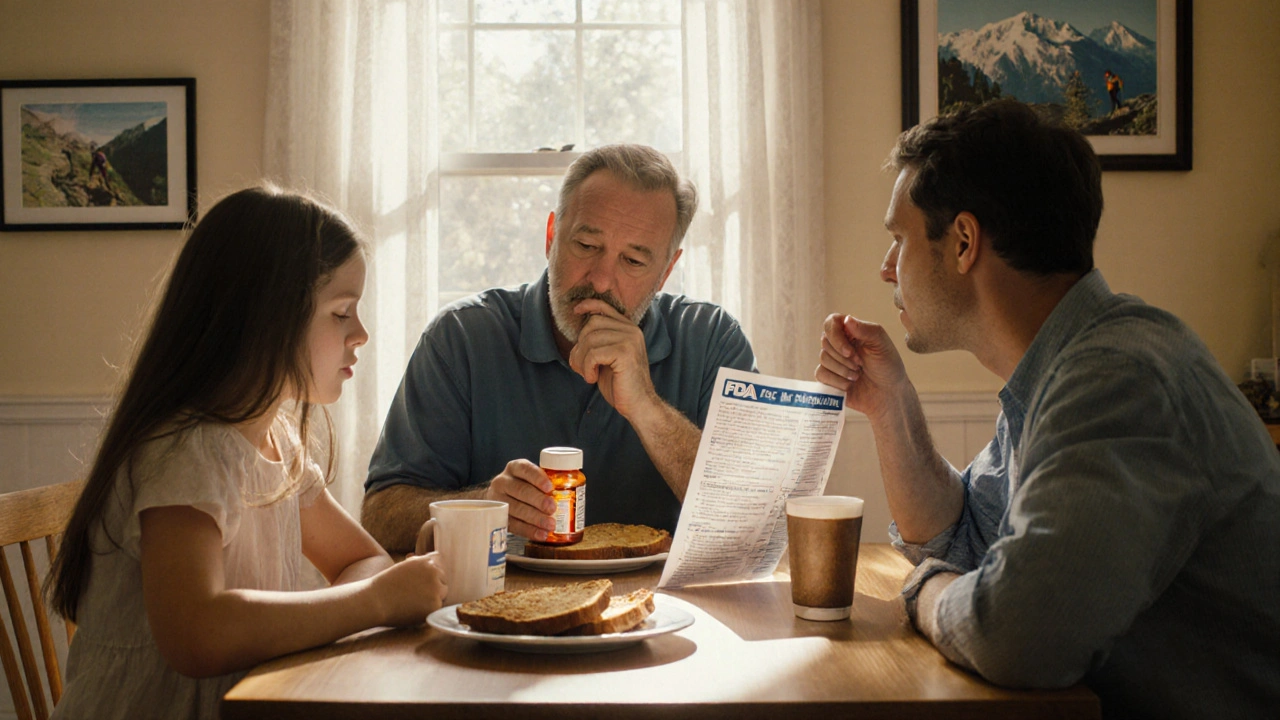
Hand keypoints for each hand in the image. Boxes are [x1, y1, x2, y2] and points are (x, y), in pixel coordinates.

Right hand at [369, 550, 446, 626]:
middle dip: (434, 585)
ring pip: (443, 593)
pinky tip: (413, 610)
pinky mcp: (435, 604)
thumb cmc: (385, 586)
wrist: (374, 601)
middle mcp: (433, 571)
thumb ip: (419, 565)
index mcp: (425, 560)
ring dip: (433, 597)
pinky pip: (438, 607)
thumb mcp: (404, 567)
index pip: (439, 561)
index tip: (421, 579)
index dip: (431, 571)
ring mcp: (436, 588)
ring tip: (413, 601)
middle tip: (415, 594)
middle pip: (443, 579)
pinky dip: (428, 610)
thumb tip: (434, 559)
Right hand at [484, 459, 555, 540]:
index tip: (549, 487)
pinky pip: (513, 525)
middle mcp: (503, 482)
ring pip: (516, 509)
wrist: (499, 497)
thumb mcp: (530, 477)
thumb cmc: (523, 486)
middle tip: (552, 508)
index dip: (537, 478)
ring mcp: (498, 500)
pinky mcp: (498, 517)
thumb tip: (573, 494)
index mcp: (514, 468)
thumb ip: (545, 482)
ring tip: (550, 525)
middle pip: (520, 490)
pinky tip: (541, 534)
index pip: (525, 469)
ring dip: (535, 518)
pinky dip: (529, 531)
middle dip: (538, 500)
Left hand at [568, 298, 657, 419]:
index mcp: (629, 329)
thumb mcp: (607, 357)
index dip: (588, 305)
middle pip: (592, 324)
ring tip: (588, 374)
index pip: (605, 307)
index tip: (576, 310)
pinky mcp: (625, 353)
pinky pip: (593, 354)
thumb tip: (580, 326)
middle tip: (581, 366)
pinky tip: (593, 378)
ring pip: (590, 340)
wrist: (639, 405)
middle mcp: (632, 330)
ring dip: (581, 360)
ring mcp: (630, 340)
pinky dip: (586, 368)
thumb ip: (599, 340)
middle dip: (580, 346)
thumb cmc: (620, 383)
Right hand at [815, 313, 908, 419]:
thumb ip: (865, 329)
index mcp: (852, 332)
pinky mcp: (828, 377)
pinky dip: (836, 381)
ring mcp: (833, 361)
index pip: (831, 322)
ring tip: (857, 375)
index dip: (836, 336)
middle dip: (844, 357)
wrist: (887, 395)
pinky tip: (849, 385)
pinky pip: (820, 374)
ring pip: (823, 358)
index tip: (850, 351)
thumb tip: (846, 319)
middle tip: (861, 364)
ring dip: (843, 370)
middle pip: (825, 342)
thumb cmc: (888, 367)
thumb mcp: (881, 345)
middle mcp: (840, 344)